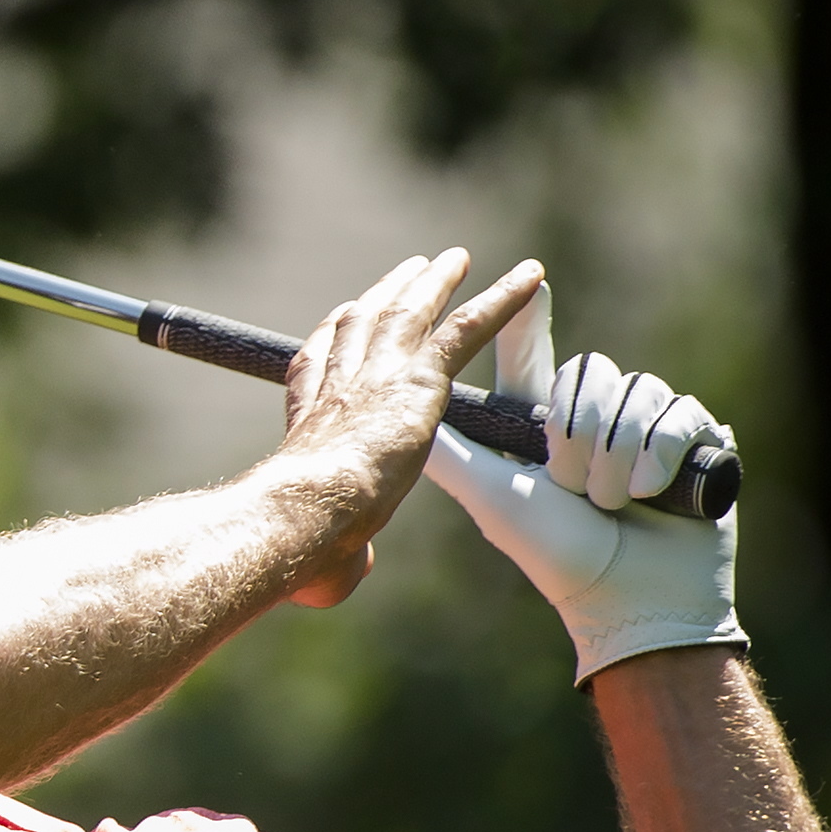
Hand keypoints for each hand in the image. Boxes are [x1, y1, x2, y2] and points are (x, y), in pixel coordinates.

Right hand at [276, 250, 547, 606]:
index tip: (342, 316)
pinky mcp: (420, 379)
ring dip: (436, 282)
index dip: (334, 336)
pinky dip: (503, 300)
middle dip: (386, 292)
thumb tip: (344, 572)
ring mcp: (378, 373)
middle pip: (363, 321)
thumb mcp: (318, 548)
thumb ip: (339, 551)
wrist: (306, 512)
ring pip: (412, 312)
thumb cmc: (298, 541)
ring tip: (457, 259)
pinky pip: (468, 329)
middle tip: (410, 269)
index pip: (321, 361)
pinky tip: (531, 278)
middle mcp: (339, 381)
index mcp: (308, 416)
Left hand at [420, 282, 745, 682]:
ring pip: (633, 392)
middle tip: (574, 489)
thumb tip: (399, 410)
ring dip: (617, 457)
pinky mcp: (695, 436)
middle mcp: (596, 416)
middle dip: (578, 436)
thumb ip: (449, 450)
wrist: (629, 598)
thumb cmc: (556, 553)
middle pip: (586, 373)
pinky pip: (677, 412)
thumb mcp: (492, 495)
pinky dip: (659, 459)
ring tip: (613, 503)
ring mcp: (648, 424)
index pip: (533, 359)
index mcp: (544, 424)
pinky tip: (655, 495)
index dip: (526, 322)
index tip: (528, 281)